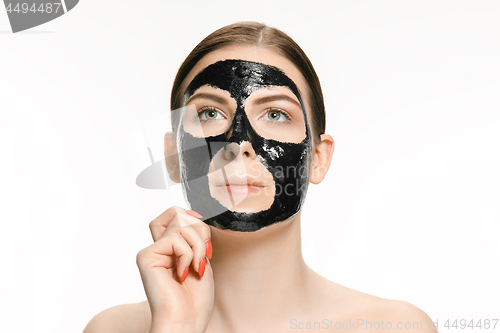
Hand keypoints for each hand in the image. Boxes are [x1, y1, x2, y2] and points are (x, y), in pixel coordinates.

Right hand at [136, 206, 213, 332]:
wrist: (186, 322)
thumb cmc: (195, 299)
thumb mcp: (201, 258)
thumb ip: (193, 235)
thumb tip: (191, 214)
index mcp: (170, 247)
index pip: (176, 213)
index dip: (193, 219)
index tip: (204, 242)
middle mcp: (157, 246)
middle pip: (180, 214)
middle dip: (201, 232)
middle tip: (203, 257)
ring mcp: (151, 251)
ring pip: (180, 224)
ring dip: (198, 246)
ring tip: (196, 267)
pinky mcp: (146, 256)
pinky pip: (175, 239)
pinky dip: (187, 255)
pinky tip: (182, 273)